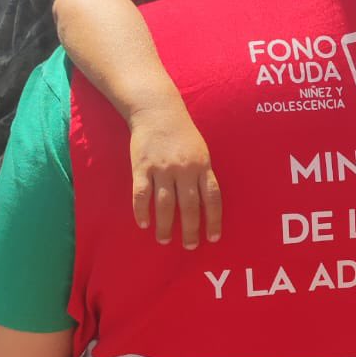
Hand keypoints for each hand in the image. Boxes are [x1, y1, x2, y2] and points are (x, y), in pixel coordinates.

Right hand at [129, 104, 222, 247]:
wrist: (157, 110)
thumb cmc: (182, 133)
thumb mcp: (201, 150)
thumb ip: (203, 174)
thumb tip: (206, 203)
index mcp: (202, 165)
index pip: (212, 198)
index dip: (213, 220)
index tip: (213, 237)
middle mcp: (184, 169)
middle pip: (189, 206)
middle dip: (190, 229)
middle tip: (190, 246)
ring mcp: (162, 168)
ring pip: (164, 204)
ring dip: (165, 225)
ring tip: (165, 239)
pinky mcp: (142, 167)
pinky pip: (142, 194)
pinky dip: (142, 211)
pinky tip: (144, 224)